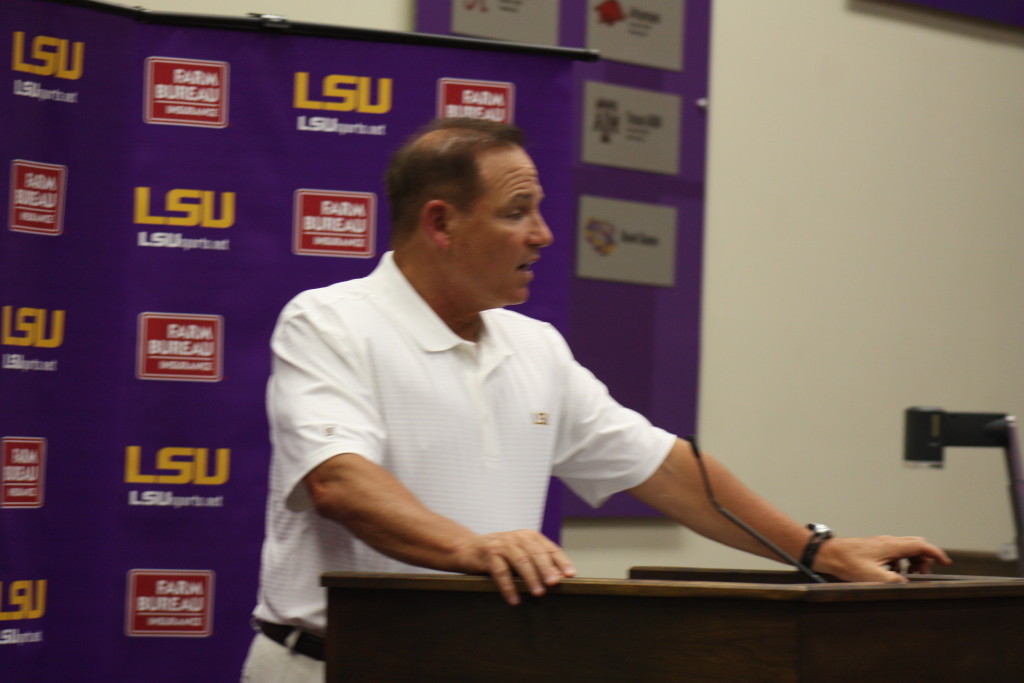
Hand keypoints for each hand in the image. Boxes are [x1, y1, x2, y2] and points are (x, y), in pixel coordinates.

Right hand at [452, 530, 576, 604]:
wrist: (467, 548)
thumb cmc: (500, 555)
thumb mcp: (519, 554)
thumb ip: (536, 562)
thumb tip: (558, 580)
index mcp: (529, 536)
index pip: (549, 548)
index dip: (561, 561)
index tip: (570, 575)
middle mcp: (517, 538)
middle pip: (536, 553)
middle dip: (547, 569)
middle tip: (555, 584)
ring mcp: (502, 545)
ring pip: (520, 561)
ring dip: (530, 578)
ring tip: (538, 593)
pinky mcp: (488, 555)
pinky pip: (500, 572)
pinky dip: (508, 587)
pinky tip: (514, 600)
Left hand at [813, 535, 951, 582]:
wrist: (828, 554)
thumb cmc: (847, 562)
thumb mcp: (873, 576)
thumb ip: (894, 581)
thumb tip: (907, 584)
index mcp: (891, 545)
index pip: (921, 545)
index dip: (936, 553)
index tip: (945, 562)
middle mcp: (888, 541)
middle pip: (915, 546)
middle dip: (924, 560)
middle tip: (922, 575)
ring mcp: (881, 544)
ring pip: (905, 549)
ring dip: (911, 562)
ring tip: (908, 576)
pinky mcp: (874, 548)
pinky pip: (894, 553)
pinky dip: (899, 562)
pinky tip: (892, 574)